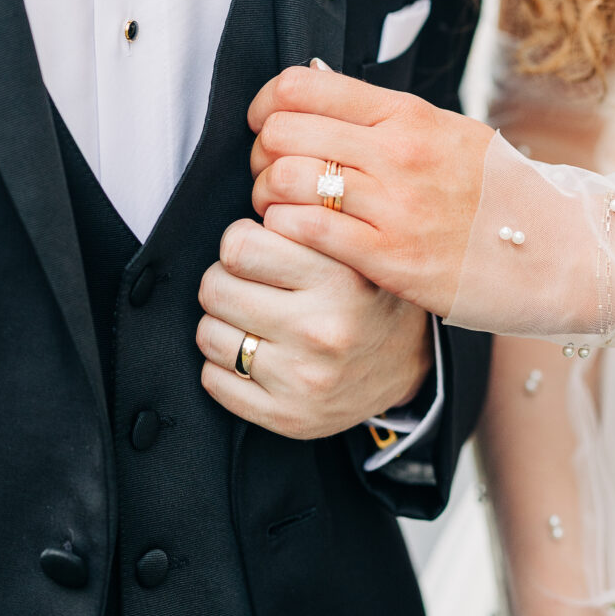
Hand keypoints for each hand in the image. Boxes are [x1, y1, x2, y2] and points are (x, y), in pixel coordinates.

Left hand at [196, 217, 430, 439]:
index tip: (260, 249)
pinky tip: (255, 354)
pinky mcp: (288, 417)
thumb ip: (303, 219)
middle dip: (227, 279)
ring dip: (223, 322)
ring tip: (254, 319)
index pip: (238, 244)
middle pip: (214, 286)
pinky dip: (223, 365)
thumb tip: (248, 198)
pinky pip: (213, 379)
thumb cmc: (365, 293)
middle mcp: (323, 330)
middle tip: (252, 285)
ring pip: (207, 333)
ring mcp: (304, 379)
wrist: (407, 366)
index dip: (242, 242)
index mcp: (340, 278)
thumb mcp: (351, 245)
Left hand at [248, 65, 493, 317]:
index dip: (266, 105)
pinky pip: (306, 231)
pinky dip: (285, 230)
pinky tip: (295, 237)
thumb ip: (386, 116)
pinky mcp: (391, 258)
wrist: (560, 252)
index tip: (266, 124)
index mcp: (409, 115)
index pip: (302, 86)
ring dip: (267, 195)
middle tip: (269, 172)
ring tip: (280, 208)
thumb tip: (319, 90)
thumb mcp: (450, 133)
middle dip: (261, 153)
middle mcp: (399, 152)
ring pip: (284, 180)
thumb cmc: (498, 194)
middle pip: (283, 132)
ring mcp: (395, 206)